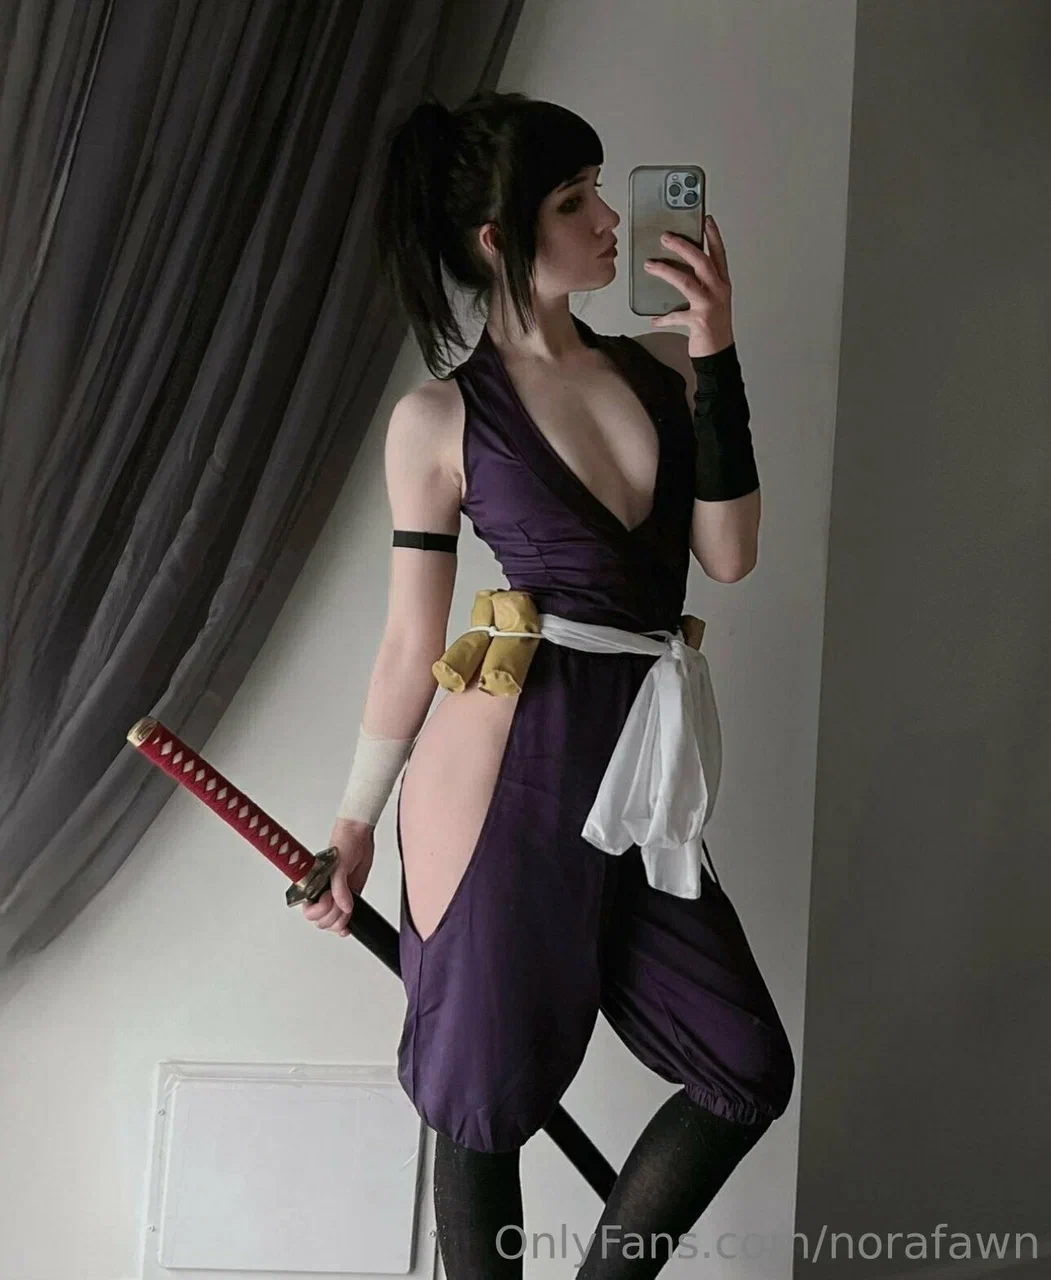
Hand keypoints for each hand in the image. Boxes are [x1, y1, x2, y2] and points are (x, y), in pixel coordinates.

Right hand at [300, 818, 374, 937]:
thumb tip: (345, 907)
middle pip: (321, 921)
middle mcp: (322, 892)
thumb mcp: (339, 865)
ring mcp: (337, 896)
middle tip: (343, 902)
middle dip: (333, 916)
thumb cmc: (343, 843)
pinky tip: (349, 925)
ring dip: (340, 921)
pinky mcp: (350, 896)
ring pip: (331, 922)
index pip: (309, 911)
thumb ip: (340, 888)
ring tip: (348, 908)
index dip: (320, 909)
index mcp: (312, 885)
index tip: (330, 898)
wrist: (360, 836)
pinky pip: (344, 917)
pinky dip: (346, 924)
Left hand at [643, 214, 733, 356]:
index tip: (705, 219)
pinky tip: (654, 318)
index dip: (713, 235)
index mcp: (722, 284)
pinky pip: (677, 316)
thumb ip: (699, 284)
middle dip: (683, 246)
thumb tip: (676, 269)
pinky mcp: (700, 321)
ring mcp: (710, 305)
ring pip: (687, 282)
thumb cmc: (713, 327)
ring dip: (666, 271)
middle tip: (666, 237)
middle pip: (701, 261)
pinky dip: (664, 317)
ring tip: (650, 265)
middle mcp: (718, 291)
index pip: (719, 254)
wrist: (719, 355)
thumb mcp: (711, 301)